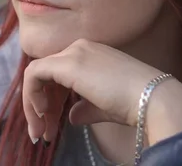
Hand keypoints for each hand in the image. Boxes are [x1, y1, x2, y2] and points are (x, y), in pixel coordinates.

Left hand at [22, 38, 181, 144]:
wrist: (150, 98)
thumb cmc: (133, 103)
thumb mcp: (103, 106)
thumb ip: (85, 108)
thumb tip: (72, 116)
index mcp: (91, 53)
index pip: (59, 74)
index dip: (51, 101)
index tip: (52, 126)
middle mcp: (80, 47)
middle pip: (46, 75)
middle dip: (40, 107)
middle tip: (42, 134)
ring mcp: (74, 53)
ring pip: (37, 74)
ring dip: (33, 105)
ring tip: (41, 132)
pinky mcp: (67, 63)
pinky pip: (34, 74)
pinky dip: (31, 96)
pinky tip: (42, 115)